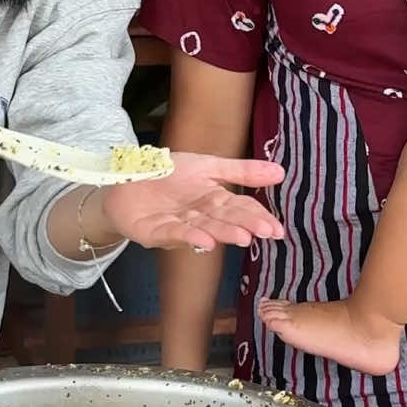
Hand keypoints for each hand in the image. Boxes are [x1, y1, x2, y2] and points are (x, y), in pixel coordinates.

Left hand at [101, 152, 284, 250]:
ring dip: (223, 233)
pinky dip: (190, 237)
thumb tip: (280, 172)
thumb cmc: (169, 173)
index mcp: (215, 200)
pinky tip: (206, 240)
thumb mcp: (209, 165)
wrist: (127, 178)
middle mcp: (201, 216)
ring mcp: (180, 226)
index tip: (276, 229)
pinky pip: (175, 233)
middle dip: (246, 226)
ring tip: (243, 237)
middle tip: (267, 233)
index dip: (258, 218)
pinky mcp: (157, 232)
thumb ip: (242, 171)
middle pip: (226, 220)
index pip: (241, 209)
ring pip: (206, 229)